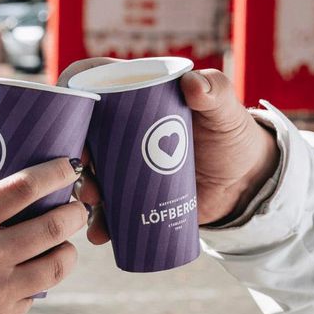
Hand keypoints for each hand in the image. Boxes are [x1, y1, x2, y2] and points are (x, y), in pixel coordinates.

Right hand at [59, 59, 278, 239]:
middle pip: (84, 132)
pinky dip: (101, 220)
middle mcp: (123, 128)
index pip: (95, 82)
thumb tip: (193, 84)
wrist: (245, 183)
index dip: (74, 90)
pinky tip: (102, 232)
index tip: (68, 109)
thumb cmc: (232, 134)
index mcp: (138, 96)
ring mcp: (125, 163)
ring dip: (83, 187)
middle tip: (83, 168)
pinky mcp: (133, 195)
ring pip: (91, 172)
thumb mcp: (225, 110)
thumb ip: (216, 90)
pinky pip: (108, 207)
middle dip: (74, 150)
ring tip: (95, 202)